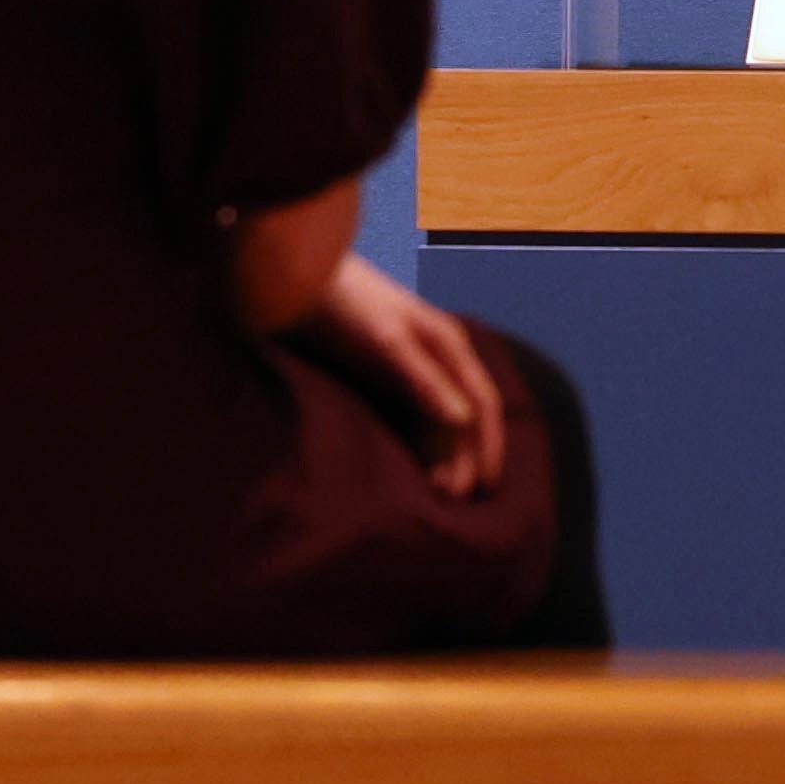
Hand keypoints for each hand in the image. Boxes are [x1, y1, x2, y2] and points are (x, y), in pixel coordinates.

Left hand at [297, 249, 509, 500]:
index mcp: (449, 346)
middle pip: (466, 419)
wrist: (296, 279)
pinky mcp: (387, 381)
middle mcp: (439, 361)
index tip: (483, 488)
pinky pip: (415, 423)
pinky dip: (421, 450)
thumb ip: (424, 379)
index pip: (484, 404)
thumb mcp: (387, 339)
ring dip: (445, 459)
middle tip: (454, 504)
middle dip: (467, 460)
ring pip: (442, 425)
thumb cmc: (347, 303)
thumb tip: (464, 421)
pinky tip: (414, 473)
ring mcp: (413, 372)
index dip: (488, 447)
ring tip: (434, 497)